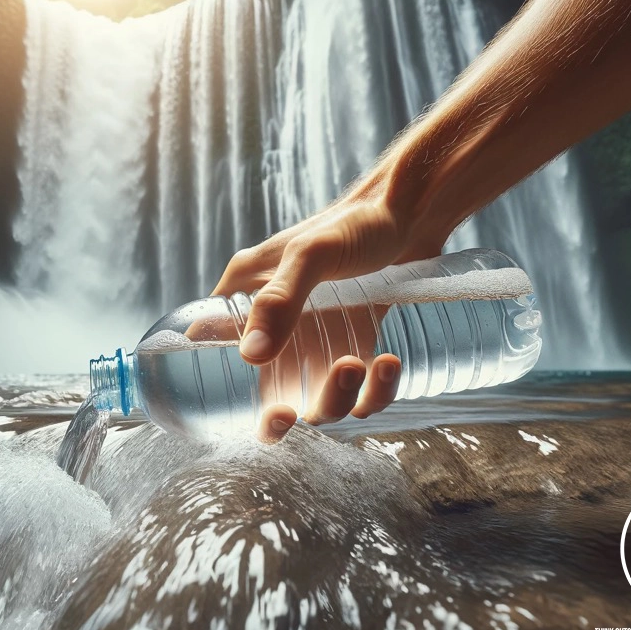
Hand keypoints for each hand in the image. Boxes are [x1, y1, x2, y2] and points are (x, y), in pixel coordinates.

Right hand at [212, 174, 446, 440]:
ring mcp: (318, 339)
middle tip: (288, 415)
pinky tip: (388, 364)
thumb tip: (250, 357)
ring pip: (317, 398)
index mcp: (247, 297)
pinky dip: (375, 391)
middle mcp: (278, 324)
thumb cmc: (358, 221)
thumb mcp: (311, 254)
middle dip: (279, 416)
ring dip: (336, 398)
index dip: (219, 393)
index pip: (213, 350)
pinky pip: (360, 391)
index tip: (239, 411)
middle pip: (266, 391)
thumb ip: (279, 300)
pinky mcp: (356, 344)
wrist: (417, 212)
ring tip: (358, 364)